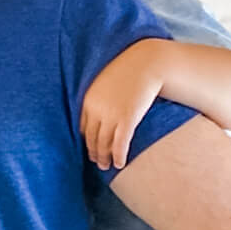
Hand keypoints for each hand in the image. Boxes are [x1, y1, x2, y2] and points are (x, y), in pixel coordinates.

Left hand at [81, 42, 162, 169]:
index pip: (82, 127)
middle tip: (98, 162)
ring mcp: (112, 114)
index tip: (90, 147)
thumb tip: (99, 116)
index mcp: (88, 99)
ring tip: (106, 166)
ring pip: (104, 143)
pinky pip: (120, 144)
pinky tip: (120, 163)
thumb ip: (98, 98)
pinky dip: (119, 156)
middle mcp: (97, 109)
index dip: (86, 140)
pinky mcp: (128, 119)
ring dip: (104, 157)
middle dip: (94, 152)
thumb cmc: (129, 72)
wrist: (148, 63)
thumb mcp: (105, 82)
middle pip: (91, 138)